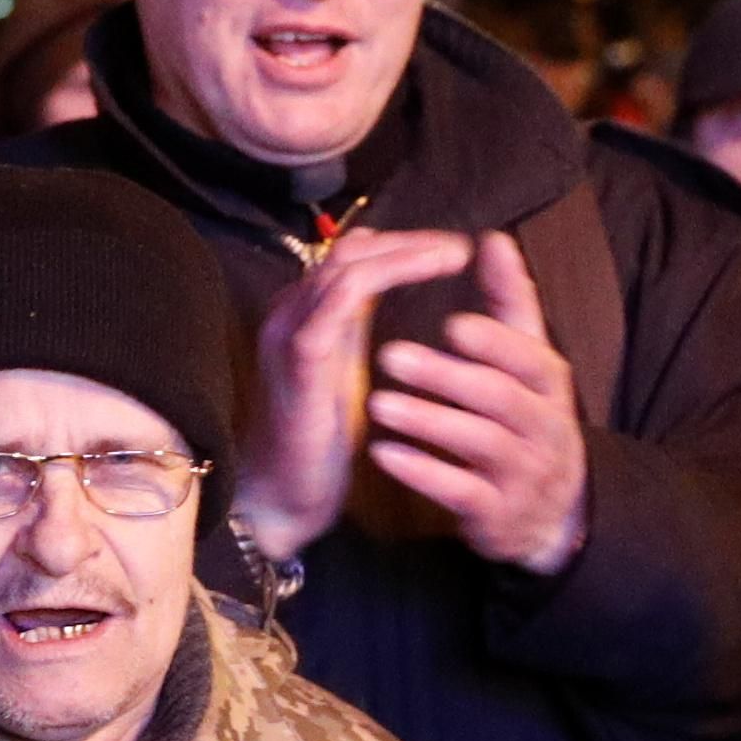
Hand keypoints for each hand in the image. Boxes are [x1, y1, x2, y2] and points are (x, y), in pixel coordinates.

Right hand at [231, 226, 473, 564]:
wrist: (281, 497)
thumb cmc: (315, 442)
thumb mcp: (340, 371)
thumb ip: (355, 326)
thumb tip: (385, 283)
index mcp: (301, 316)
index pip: (348, 258)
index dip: (399, 247)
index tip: (449, 251)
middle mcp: (289, 313)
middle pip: (349, 252)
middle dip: (407, 243)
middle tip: (460, 247)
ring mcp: (291, 331)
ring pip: (348, 266)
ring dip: (405, 254)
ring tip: (453, 255)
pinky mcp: (301, 358)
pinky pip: (343, 299)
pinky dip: (389, 277)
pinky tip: (427, 277)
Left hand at [367, 231, 590, 574]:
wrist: (550, 513)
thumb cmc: (527, 420)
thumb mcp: (528, 363)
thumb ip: (510, 302)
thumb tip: (491, 239)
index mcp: (550, 384)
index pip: (527, 357)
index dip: (493, 342)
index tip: (450, 323)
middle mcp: (544, 427)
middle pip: (499, 398)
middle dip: (445, 376)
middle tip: (388, 356)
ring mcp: (523, 474)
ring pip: (478, 445)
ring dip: (427, 423)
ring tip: (377, 404)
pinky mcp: (497, 514)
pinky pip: (460, 492)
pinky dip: (422, 472)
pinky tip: (383, 454)